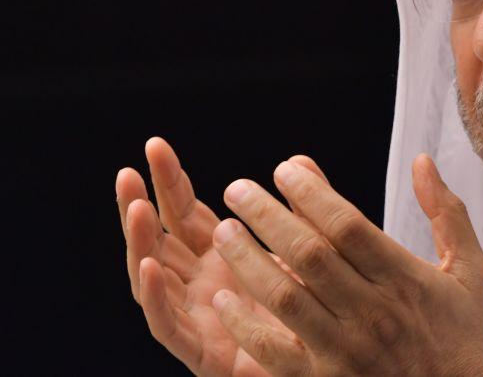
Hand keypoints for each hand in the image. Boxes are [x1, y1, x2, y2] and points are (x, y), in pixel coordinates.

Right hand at [116, 137, 331, 375]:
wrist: (335, 364)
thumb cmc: (318, 305)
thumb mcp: (308, 249)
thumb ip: (302, 209)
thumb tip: (298, 159)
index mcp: (219, 255)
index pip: (184, 211)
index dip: (169, 180)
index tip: (156, 146)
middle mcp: (200, 283)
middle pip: (158, 240)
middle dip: (140, 206)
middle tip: (128, 173)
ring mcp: (196, 316)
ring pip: (153, 279)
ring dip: (139, 244)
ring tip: (136, 210)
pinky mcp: (202, 353)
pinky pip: (168, 326)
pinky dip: (154, 297)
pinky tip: (148, 267)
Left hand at [210, 153, 482, 375]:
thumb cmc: (461, 337)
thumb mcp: (471, 272)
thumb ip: (448, 214)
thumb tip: (423, 161)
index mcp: (405, 281)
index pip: (348, 226)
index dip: (312, 193)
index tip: (285, 168)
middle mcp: (373, 314)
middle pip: (309, 254)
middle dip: (267, 216)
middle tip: (237, 188)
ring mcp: (345, 352)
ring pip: (285, 297)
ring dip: (248, 261)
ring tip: (223, 231)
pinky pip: (273, 352)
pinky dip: (243, 325)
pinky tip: (222, 298)